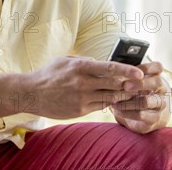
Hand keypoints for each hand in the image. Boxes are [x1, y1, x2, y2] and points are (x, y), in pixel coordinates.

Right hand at [24, 56, 143, 118]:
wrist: (31, 93)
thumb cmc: (48, 74)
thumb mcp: (65, 61)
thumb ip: (83, 61)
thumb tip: (99, 62)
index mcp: (80, 67)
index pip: (110, 68)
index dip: (127, 71)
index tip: (139, 73)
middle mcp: (83, 83)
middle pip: (114, 85)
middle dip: (128, 85)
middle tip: (140, 84)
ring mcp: (82, 98)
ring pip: (109, 98)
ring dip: (121, 96)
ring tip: (130, 93)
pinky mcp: (80, 110)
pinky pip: (99, 106)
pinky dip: (108, 103)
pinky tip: (113, 100)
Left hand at [110, 61, 170, 133]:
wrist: (143, 115)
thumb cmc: (135, 93)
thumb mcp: (132, 82)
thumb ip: (128, 77)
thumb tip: (114, 71)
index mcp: (156, 77)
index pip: (158, 67)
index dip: (146, 67)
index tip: (132, 70)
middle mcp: (161, 90)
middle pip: (157, 82)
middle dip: (140, 83)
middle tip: (125, 86)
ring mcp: (160, 104)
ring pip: (148, 101)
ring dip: (129, 101)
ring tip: (114, 102)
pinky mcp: (155, 118)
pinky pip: (142, 115)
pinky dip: (127, 112)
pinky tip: (117, 110)